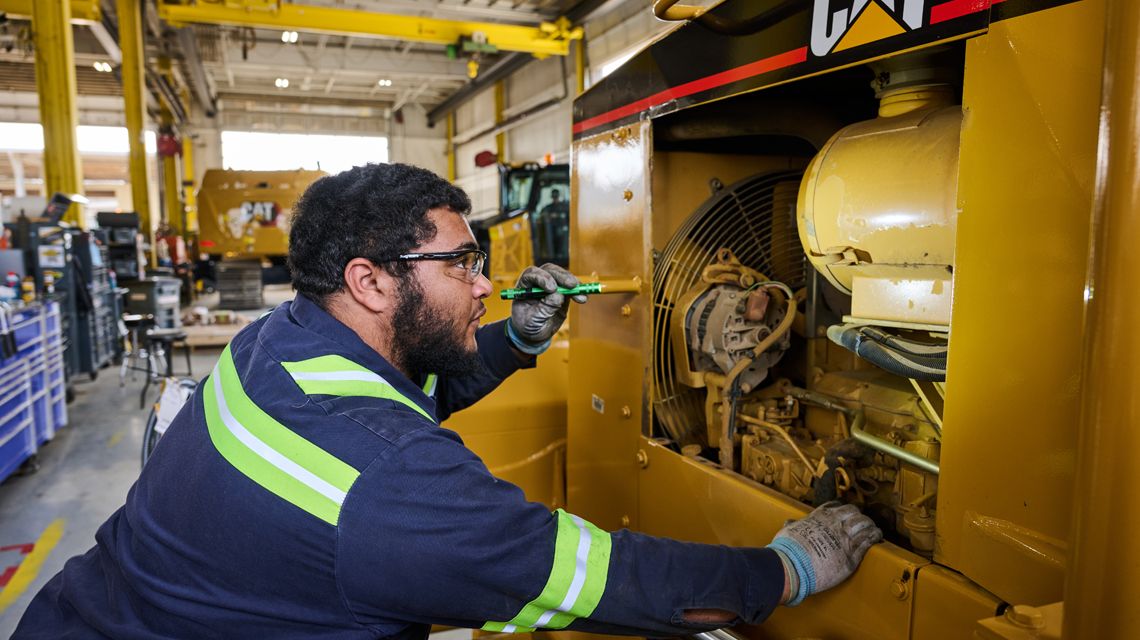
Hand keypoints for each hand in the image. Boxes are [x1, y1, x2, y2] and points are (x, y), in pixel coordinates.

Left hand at [507, 264, 585, 353]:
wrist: (535, 333)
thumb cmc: (528, 325)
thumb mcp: (533, 320)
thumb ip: (545, 307)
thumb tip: (559, 295)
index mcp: (525, 286)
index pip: (532, 274)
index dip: (542, 278)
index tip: (551, 288)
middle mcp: (538, 282)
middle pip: (550, 271)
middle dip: (561, 276)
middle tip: (571, 285)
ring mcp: (552, 285)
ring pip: (562, 276)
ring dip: (572, 283)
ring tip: (580, 294)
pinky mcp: (562, 292)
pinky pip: (572, 287)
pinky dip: (578, 291)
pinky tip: (583, 298)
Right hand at [766, 502, 881, 605]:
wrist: (794, 566)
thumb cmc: (788, 551)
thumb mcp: (787, 533)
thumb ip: (792, 526)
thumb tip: (789, 523)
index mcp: (818, 517)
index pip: (834, 506)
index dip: (841, 508)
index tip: (843, 511)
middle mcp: (833, 524)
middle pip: (852, 512)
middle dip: (857, 515)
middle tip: (859, 521)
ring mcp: (844, 538)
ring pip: (864, 524)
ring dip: (869, 524)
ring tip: (872, 528)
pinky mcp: (852, 554)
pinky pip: (869, 540)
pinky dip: (875, 536)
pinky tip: (878, 536)